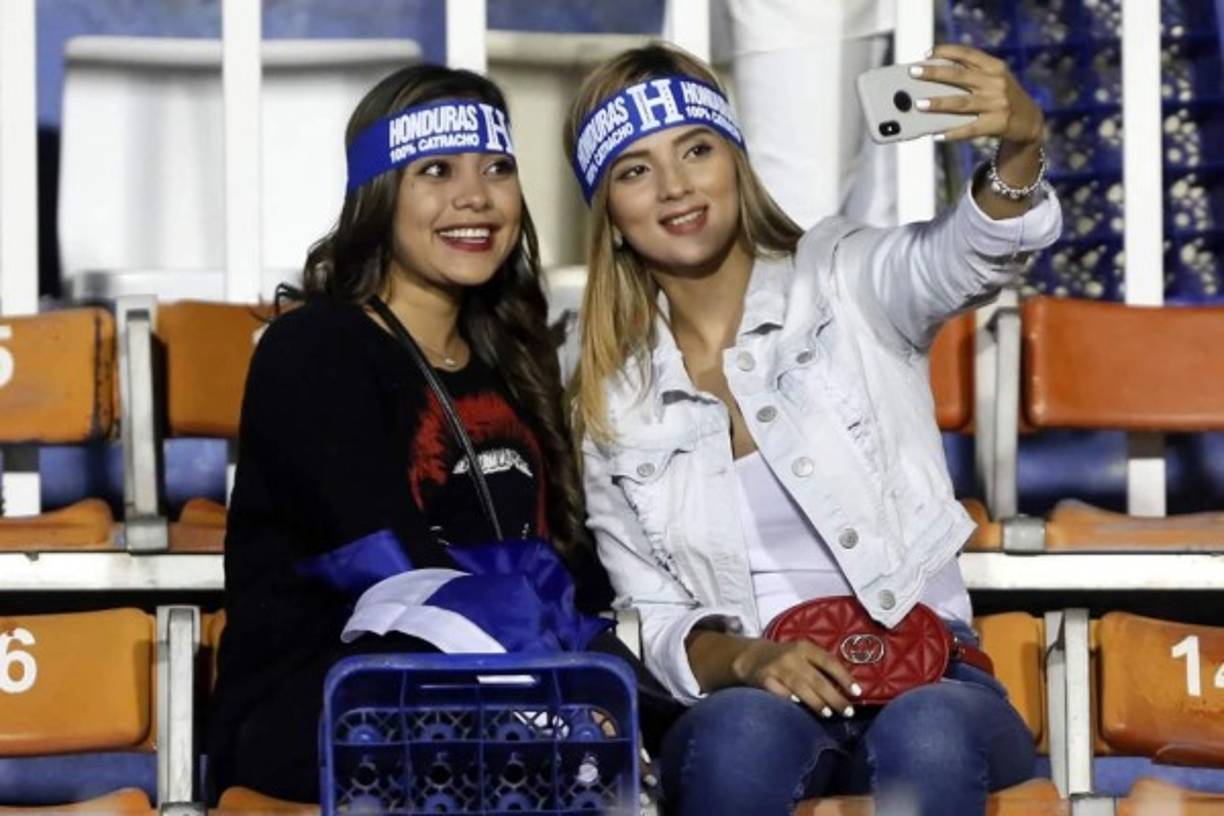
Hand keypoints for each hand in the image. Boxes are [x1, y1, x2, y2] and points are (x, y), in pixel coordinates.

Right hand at [731, 638, 860, 716]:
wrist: (753, 657)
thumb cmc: (788, 659)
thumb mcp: (804, 655)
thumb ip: (822, 668)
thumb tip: (848, 690)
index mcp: (805, 648)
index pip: (829, 662)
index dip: (844, 677)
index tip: (857, 693)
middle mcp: (792, 656)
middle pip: (816, 678)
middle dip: (834, 697)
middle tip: (848, 712)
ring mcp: (777, 667)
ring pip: (800, 686)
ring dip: (815, 701)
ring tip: (828, 714)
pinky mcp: (763, 678)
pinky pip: (778, 691)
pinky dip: (787, 698)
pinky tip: (797, 707)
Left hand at [912, 44, 1044, 147]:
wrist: (1030, 121)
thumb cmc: (1003, 97)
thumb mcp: (995, 79)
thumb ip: (973, 75)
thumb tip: (934, 78)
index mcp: (995, 67)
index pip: (968, 54)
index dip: (946, 52)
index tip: (927, 53)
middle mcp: (996, 83)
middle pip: (960, 76)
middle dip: (934, 73)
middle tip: (914, 72)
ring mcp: (997, 104)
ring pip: (961, 103)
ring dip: (939, 103)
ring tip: (919, 104)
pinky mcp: (998, 124)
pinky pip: (970, 129)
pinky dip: (952, 133)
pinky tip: (937, 136)